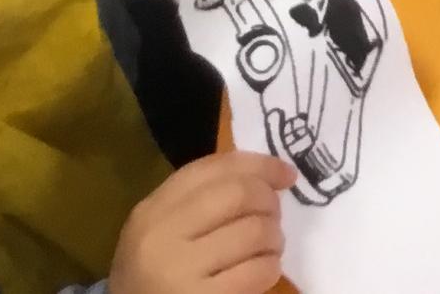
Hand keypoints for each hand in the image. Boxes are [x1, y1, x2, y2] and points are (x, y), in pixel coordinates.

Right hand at [109, 151, 295, 293]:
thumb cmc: (155, 275)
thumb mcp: (164, 231)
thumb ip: (203, 199)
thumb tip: (269, 176)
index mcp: (152, 210)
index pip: (213, 168)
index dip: (260, 165)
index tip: (286, 173)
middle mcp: (161, 236)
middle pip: (238, 194)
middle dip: (269, 200)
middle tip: (274, 216)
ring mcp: (179, 271)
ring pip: (254, 232)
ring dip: (274, 237)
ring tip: (269, 247)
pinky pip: (257, 271)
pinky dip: (270, 267)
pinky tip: (263, 271)